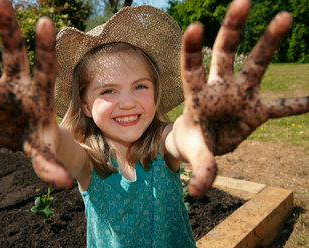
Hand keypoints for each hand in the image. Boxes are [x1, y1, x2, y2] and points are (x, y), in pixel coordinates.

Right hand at [0, 0, 72, 187]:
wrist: (26, 139)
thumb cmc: (40, 139)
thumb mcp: (45, 152)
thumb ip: (51, 165)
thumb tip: (62, 184)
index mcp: (39, 94)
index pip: (45, 68)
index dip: (44, 48)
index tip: (44, 22)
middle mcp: (16, 85)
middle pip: (12, 54)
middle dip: (6, 29)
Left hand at [173, 0, 307, 195]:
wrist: (199, 144)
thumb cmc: (191, 140)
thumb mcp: (194, 152)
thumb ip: (200, 168)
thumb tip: (197, 192)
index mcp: (197, 96)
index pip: (191, 68)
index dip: (192, 49)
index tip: (195, 27)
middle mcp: (219, 89)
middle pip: (224, 53)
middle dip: (232, 28)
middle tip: (242, 1)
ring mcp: (240, 96)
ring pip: (255, 65)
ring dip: (268, 42)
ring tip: (284, 16)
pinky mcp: (256, 111)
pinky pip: (282, 106)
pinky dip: (299, 103)